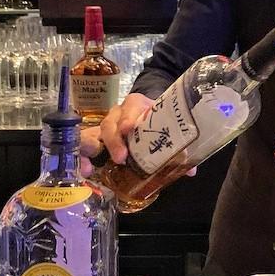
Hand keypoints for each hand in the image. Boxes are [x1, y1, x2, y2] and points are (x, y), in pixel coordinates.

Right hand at [78, 92, 197, 178]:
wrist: (146, 112)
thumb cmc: (156, 119)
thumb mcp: (166, 126)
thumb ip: (178, 146)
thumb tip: (190, 170)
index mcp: (138, 105)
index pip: (132, 106)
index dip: (129, 117)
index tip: (129, 129)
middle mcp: (119, 113)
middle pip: (111, 122)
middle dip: (115, 140)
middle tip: (121, 157)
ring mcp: (107, 125)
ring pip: (97, 132)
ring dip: (99, 149)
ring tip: (100, 166)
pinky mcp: (98, 138)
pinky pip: (87, 145)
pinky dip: (84, 157)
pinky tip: (85, 170)